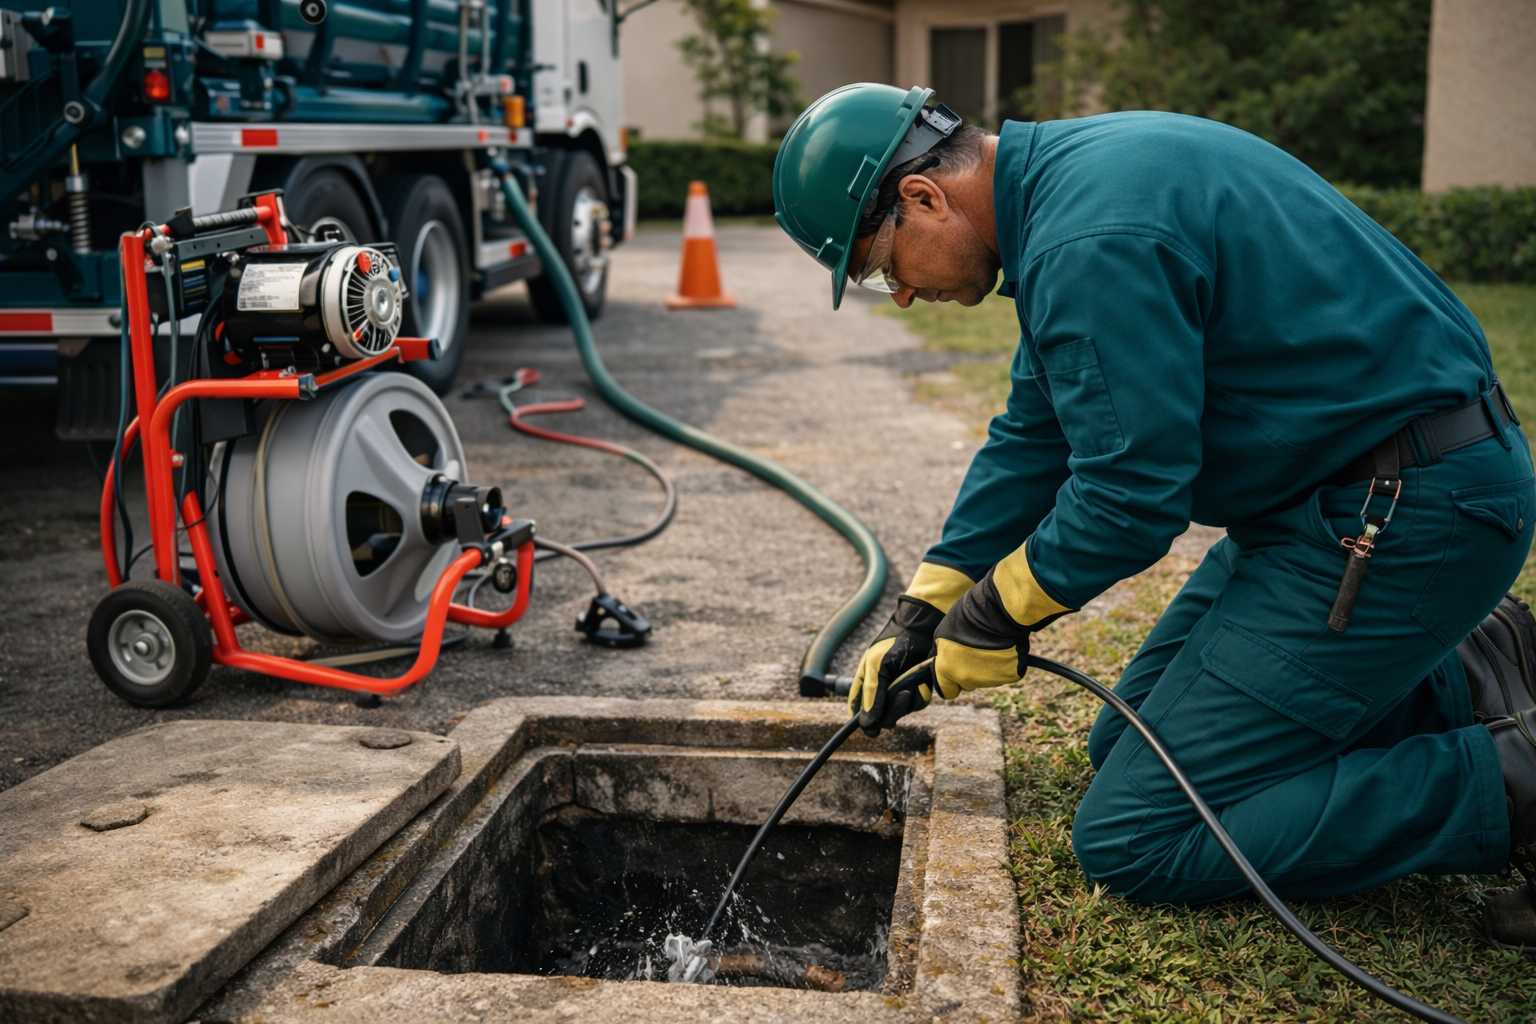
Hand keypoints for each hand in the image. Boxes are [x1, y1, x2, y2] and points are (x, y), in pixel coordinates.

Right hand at [849, 562, 972, 735]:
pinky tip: (919, 684)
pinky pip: (915, 704)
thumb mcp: (876, 666)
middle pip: (881, 717)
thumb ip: (872, 694)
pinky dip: (918, 697)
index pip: (858, 710)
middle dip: (890, 712)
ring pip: (899, 712)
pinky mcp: (916, 690)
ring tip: (909, 688)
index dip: (863, 721)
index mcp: (865, 683)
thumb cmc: (893, 644)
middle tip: (900, 697)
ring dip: (905, 704)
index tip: (872, 730)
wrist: (921, 631)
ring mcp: (898, 691)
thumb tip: (867, 723)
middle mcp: (881, 690)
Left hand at [929, 542, 1070, 697]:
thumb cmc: (968, 616)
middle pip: (967, 683)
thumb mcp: (944, 634)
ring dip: (987, 666)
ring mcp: (990, 679)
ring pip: (986, 678)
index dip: (950, 682)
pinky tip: (1005, 646)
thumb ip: (944, 654)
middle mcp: (967, 678)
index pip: (947, 690)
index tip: (954, 674)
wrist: (999, 611)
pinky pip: (1005, 672)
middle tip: (975, 651)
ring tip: (990, 643)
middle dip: (969, 672)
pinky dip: (1005, 663)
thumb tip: (943, 660)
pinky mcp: (1010, 675)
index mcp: (947, 669)